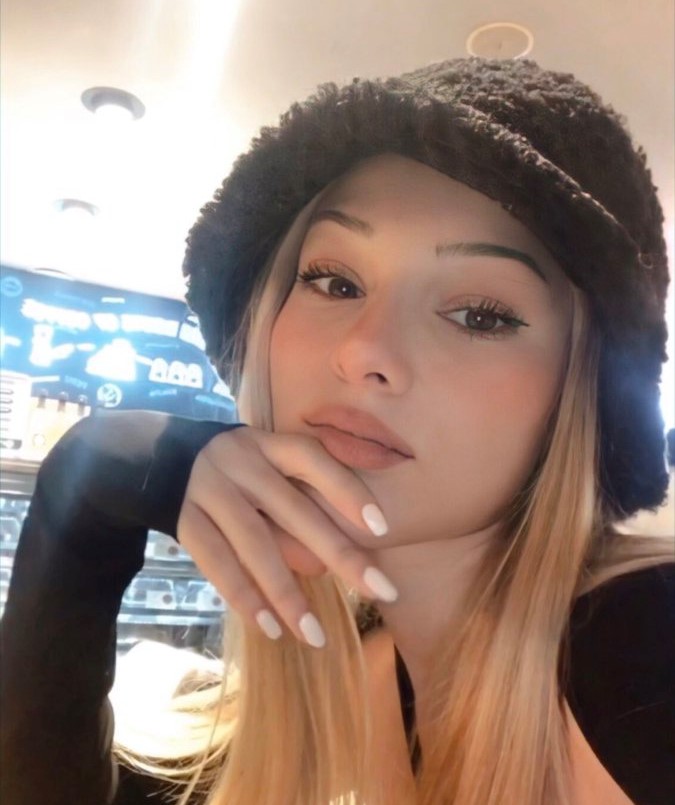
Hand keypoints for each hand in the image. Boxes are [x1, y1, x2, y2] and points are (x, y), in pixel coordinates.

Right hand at [177, 426, 396, 647]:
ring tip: (316, 635)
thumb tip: (333, 563)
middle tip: (380, 592)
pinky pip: (217, 562)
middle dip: (340, 554)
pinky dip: (244, 596)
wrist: (160, 460)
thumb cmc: (239, 473)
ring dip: (287, 593)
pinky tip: (270, 628)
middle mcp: (241, 462)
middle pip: (294, 510)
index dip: (347, 491)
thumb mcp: (268, 468)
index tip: (382, 529)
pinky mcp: (184, 520)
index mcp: (269, 444)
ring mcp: (209, 489)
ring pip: (255, 543)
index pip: (312, 460)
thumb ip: (299, 499)